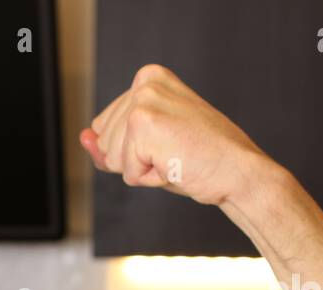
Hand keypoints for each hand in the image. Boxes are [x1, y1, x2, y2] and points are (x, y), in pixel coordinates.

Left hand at [80, 63, 273, 206]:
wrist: (238, 172)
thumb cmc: (199, 159)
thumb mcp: (148, 146)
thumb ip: (110, 143)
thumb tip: (84, 137)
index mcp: (148, 78)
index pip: (104, 128)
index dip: (131, 149)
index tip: (168, 141)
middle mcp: (145, 83)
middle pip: (104, 143)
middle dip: (135, 160)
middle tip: (175, 151)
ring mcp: (143, 101)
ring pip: (113, 158)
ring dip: (142, 169)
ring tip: (175, 156)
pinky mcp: (143, 124)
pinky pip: (126, 172)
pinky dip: (150, 178)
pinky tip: (175, 163)